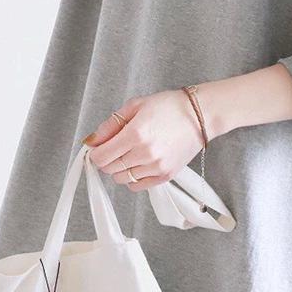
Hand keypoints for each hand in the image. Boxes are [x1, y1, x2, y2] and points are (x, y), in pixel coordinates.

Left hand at [83, 88, 205, 189]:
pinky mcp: (165, 176)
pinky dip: (132, 178)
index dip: (95, 152)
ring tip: (130, 153)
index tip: (98, 147)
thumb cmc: (169, 107)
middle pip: (110, 169)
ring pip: (122, 179)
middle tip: (114, 147)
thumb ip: (110, 124)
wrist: (200, 116)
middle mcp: (144, 153)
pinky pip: (137, 186)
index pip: (101, 157)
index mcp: (135, 134)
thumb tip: (92, 140)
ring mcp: (156, 167)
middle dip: (107, 159)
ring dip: (120, 168)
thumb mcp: (135, 105)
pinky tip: (139, 163)